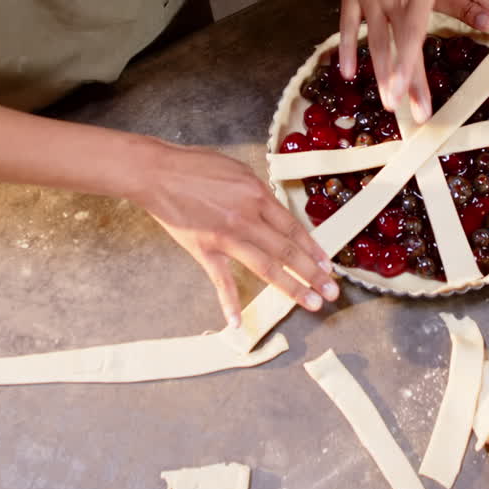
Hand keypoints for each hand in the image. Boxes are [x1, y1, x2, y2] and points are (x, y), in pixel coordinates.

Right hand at [135, 141, 338, 326]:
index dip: (313, 249)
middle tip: (331, 292)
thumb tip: (274, 211)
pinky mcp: (204, 250)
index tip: (327, 265)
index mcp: (257, 196)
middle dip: (312, 274)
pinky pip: (221, 281)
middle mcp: (247, 219)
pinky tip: (237, 322)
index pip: (293, 229)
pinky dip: (228, 303)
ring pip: (266, 268)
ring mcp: (226, 238)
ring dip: (291, 288)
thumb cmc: (195, 165)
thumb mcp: (238, 171)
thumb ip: (258, 194)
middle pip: (287, 251)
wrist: (158, 173)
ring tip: (311, 303)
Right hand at [339, 0, 445, 123]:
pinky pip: (347, 26)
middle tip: (412, 116)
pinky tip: (349, 73)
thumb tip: (485, 22)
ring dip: (380, 75)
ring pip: (374, 43)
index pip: (415, 39)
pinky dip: (347, 50)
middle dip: (404, 85)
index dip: (412, 71)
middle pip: (397, 50)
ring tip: (387, 102)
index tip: (413, 98)